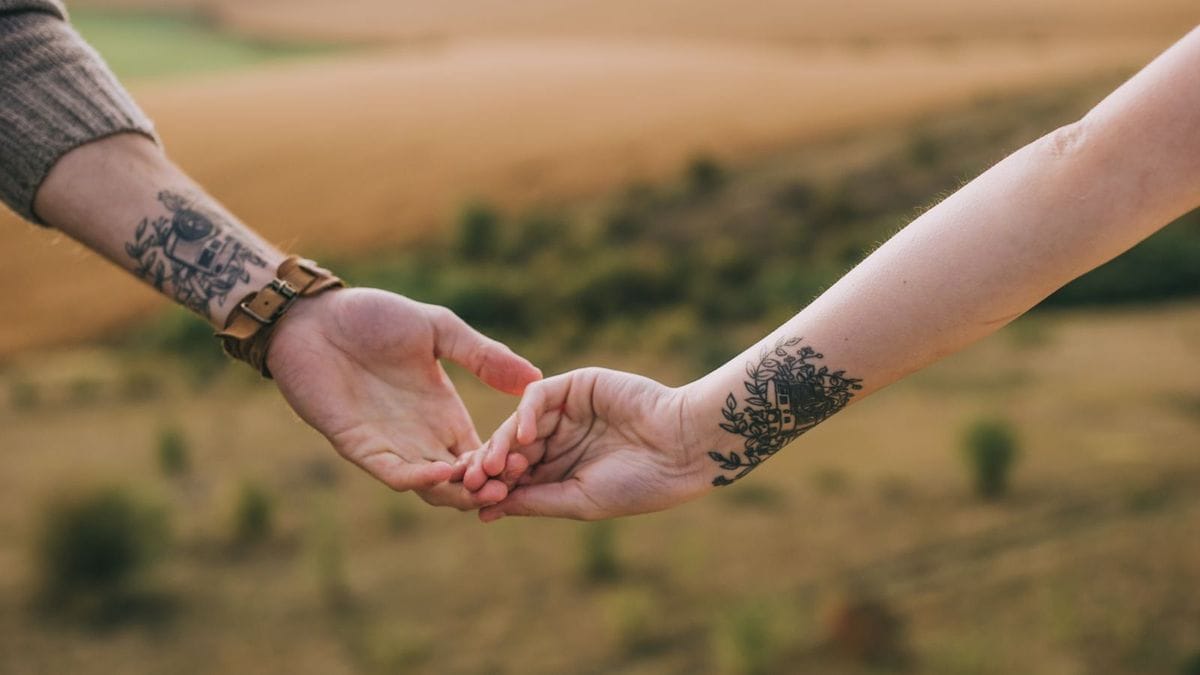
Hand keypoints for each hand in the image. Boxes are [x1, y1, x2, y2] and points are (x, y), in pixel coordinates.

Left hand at [266, 288, 541, 508]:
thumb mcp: (439, 329)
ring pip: (431, 488)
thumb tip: (535, 377)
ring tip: (482, 488)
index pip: (483, 453)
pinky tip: (440, 472)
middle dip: (487, 488)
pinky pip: (392, 473)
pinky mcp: (359, 445)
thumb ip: (483, 355)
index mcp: (445, 412)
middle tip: (510, 486)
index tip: (529, 462)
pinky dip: (417, 479)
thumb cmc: (373, 317)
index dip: (506, 463)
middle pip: (462, 481)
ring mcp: (391, 443)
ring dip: (457, 492)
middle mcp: (421, 435)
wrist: (314, 315)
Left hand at [457, 367, 713, 520]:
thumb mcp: (580, 500)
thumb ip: (534, 501)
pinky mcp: (575, 386)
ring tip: (497, 464)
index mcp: (561, 473)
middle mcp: (560, 441)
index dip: (494, 490)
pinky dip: (525, 414)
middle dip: (492, 467)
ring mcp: (566, 412)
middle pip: (510, 451)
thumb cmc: (640, 484)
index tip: (476, 504)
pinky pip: (538, 396)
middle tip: (478, 480)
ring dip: (503, 444)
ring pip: (519, 424)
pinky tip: (525, 438)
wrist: (683, 447)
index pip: (515, 480)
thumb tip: (484, 512)